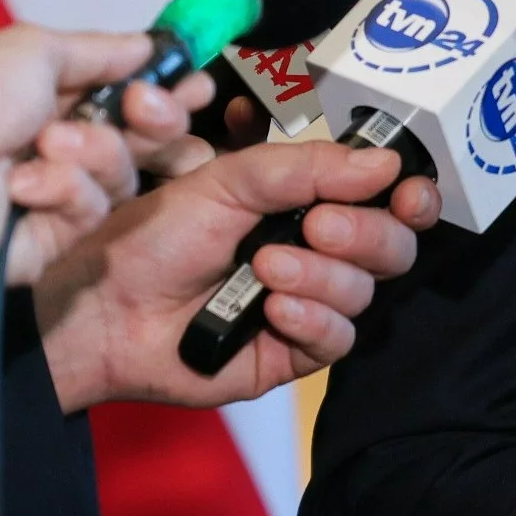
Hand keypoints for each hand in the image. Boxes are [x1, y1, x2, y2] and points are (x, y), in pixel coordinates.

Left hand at [0, 24, 213, 304]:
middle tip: (144, 108)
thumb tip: (150, 45)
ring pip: (124, 175)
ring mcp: (57, 196)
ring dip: (94, 153)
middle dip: (155, 120)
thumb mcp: (37, 49)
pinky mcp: (53, 241)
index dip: (168, 92)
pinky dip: (63, 192)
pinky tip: (25, 186)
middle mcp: (60, 148)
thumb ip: (105, 50)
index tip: (196, 84)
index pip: (132, 98)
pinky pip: (93, 214)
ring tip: (47, 145)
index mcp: (52, 100)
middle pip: (145, 139)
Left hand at [33, 138, 440, 411]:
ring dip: (323, 275)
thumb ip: (310, 167)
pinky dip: (313, 319)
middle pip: (393, 245)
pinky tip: (274, 309)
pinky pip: (339, 339)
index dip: (411, 195)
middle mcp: (321, 252)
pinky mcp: (293, 353)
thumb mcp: (232, 180)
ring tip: (265, 268)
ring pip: (366, 291)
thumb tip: (387, 162)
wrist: (103, 307)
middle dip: (363, 233)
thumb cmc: (156, 236)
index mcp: (312, 202)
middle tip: (316, 226)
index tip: (407, 193)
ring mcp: (310, 304)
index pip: (389, 198)